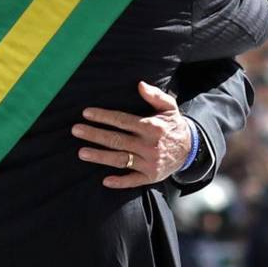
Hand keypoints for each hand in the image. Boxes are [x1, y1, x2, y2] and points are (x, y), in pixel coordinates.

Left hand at [72, 81, 191, 188]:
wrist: (191, 150)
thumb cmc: (173, 125)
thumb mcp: (169, 107)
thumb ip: (155, 95)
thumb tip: (140, 84)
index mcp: (152, 127)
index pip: (122, 120)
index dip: (104, 117)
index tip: (86, 113)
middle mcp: (149, 145)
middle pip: (117, 140)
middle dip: (95, 135)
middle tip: (76, 130)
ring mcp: (149, 163)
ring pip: (120, 160)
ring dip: (100, 157)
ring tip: (81, 152)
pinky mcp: (150, 176)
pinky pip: (133, 180)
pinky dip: (120, 182)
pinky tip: (105, 181)